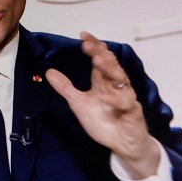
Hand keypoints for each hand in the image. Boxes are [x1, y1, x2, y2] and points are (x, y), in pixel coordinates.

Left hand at [44, 31, 159, 177]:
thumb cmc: (104, 122)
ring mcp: (125, 97)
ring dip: (110, 69)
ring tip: (98, 60)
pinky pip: (127, 103)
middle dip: (100, 54)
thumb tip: (49, 72)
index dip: (94, 47)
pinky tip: (108, 97)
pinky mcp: (132, 112)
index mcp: (103, 82)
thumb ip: (66, 88)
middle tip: (89, 46)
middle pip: (111, 65)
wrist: (121, 144)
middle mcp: (115, 86)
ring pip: (121, 79)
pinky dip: (117, 100)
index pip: (100, 59)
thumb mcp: (79, 103)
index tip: (83, 36)